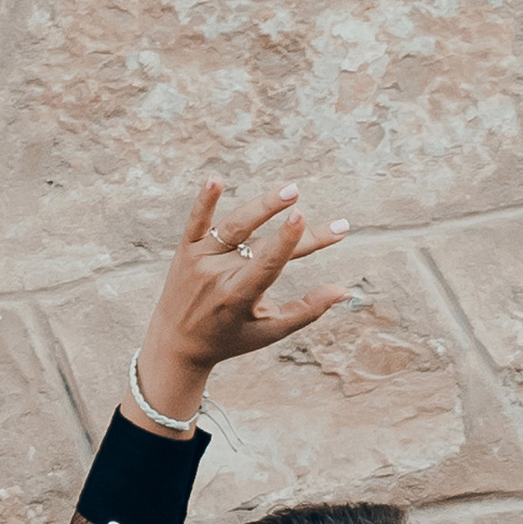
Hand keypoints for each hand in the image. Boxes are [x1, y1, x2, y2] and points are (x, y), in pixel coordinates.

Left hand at [127, 176, 351, 428]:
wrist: (177, 343)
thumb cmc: (232, 337)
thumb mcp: (270, 331)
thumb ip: (307, 310)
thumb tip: (345, 291)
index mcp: (238, 298)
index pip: (265, 265)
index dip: (284, 241)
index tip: (302, 218)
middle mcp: (217, 276)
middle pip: (263, 245)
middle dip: (297, 231)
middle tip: (332, 220)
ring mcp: (200, 260)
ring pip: (235, 226)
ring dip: (263, 206)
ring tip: (291, 191)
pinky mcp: (186, 249)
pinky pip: (197, 221)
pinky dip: (205, 201)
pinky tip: (215, 180)